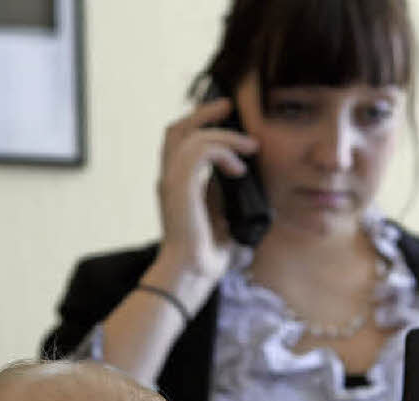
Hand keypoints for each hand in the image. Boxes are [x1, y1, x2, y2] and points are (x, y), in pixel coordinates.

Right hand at [156, 97, 259, 283]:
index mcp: (175, 187)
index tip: (226, 119)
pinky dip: (223, 152)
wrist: (191, 275)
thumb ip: (224, 196)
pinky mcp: (180, 187)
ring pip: (191, 135)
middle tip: (229, 107)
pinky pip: (201, 151)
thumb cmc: (206, 258)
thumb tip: (245, 179)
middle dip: (204, 113)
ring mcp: (171, 182)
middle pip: (177, 129)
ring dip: (224, 135)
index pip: (180, 143)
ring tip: (249, 148)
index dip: (200, 125)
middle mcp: (169, 180)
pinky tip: (238, 169)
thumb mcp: (222, 219)